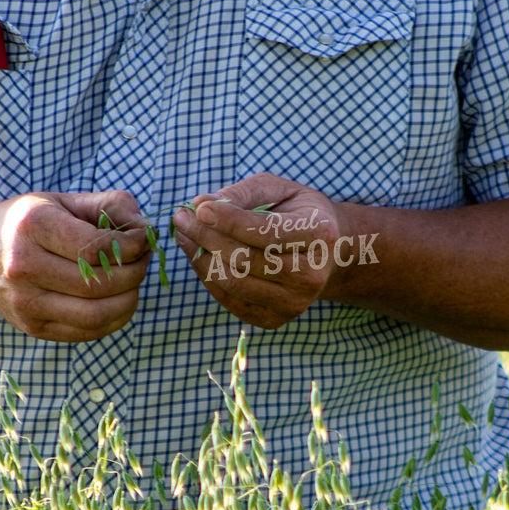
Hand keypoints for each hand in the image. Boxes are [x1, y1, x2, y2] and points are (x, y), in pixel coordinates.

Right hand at [0, 191, 149, 341]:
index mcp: (33, 226)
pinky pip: (87, 332)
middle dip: (135, 272)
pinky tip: (118, 300)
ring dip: (129, 299)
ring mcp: (25, 302)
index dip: (132, 247)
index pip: (97, 247)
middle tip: (142, 261)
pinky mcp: (32, 327)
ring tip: (132, 281)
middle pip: (99, 283)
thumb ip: (111, 205)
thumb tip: (147, 228)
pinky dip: (115, 319)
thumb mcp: (64, 201)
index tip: (143, 241)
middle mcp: (23, 266)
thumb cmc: (28, 223)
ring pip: (96, 314)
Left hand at [172, 173, 351, 330]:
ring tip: (185, 234)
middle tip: (181, 217)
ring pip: (233, 282)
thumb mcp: (278, 189)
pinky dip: (207, 276)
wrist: (326, 253)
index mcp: (320, 234)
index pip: (266, 232)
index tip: (197, 206)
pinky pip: (230, 300)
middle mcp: (312, 274)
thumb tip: (202, 204)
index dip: (228, 220)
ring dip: (200, 256)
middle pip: (245, 259)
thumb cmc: (296, 212)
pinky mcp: (276, 320)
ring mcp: (295, 302)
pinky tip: (200, 255)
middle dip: (205, 236)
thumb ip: (243, 193)